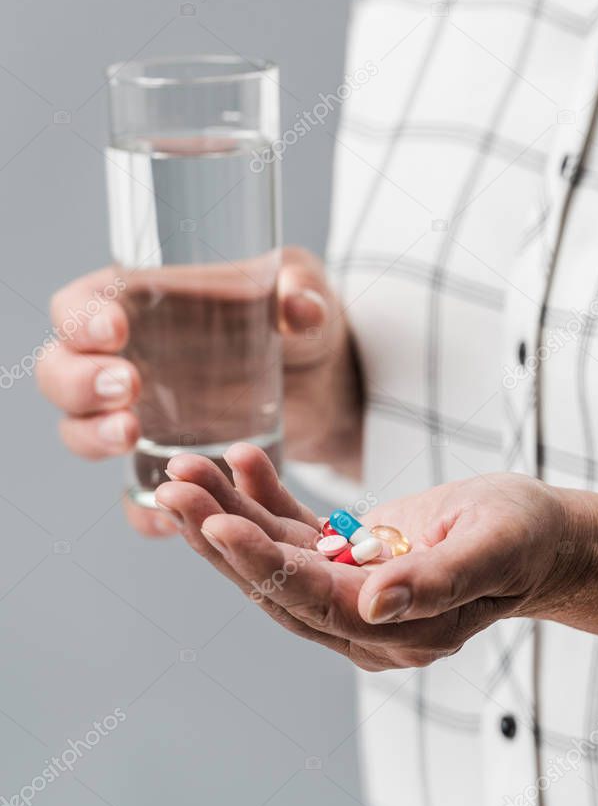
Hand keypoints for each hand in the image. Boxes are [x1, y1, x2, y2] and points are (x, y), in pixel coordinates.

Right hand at [38, 248, 361, 536]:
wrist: (328, 384)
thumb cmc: (301, 322)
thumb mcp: (307, 293)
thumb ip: (304, 291)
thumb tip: (302, 307)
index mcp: (143, 305)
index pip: (81, 306)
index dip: (82, 318)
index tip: (116, 331)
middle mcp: (127, 361)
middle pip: (62, 371)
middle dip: (81, 382)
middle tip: (128, 388)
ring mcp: (141, 418)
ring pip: (81, 430)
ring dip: (93, 437)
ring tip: (131, 437)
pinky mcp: (169, 464)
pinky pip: (138, 493)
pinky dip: (143, 508)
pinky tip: (165, 514)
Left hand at [154, 445, 584, 669]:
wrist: (543, 540)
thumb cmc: (528, 538)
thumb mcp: (495, 549)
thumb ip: (439, 581)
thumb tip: (374, 605)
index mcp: (400, 633)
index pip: (313, 600)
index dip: (261, 563)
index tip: (214, 521)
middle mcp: (366, 623)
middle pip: (277, 582)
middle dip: (221, 535)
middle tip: (171, 485)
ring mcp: (355, 594)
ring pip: (276, 556)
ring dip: (229, 512)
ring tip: (185, 467)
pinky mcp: (352, 562)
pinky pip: (298, 534)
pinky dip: (267, 500)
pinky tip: (243, 461)